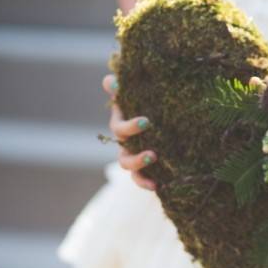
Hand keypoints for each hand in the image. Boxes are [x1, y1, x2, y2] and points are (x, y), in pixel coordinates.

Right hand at [102, 74, 156, 190]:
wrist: (156, 116)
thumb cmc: (143, 100)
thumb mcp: (134, 93)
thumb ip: (121, 87)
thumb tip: (110, 81)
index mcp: (121, 125)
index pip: (119, 129)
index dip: (129, 128)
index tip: (146, 122)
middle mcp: (123, 143)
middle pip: (122, 154)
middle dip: (136, 155)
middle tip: (153, 154)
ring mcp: (131, 155)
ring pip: (127, 166)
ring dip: (139, 166)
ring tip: (154, 161)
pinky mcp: (142, 166)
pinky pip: (139, 179)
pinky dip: (144, 183)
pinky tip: (157, 186)